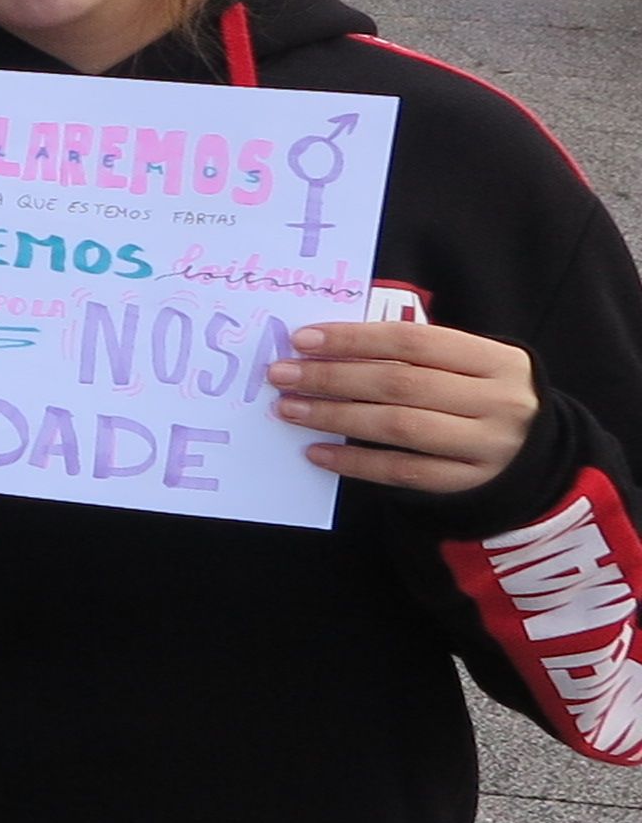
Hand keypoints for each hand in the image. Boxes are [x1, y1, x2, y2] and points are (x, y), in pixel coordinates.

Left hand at [269, 319, 541, 495]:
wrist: (539, 457)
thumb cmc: (485, 397)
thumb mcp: (471, 365)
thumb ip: (416, 352)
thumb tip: (328, 344)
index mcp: (497, 361)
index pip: (414, 341)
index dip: (355, 338)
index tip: (303, 340)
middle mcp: (497, 403)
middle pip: (401, 384)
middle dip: (333, 377)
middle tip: (283, 375)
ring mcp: (486, 447)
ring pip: (399, 428)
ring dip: (336, 417)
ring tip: (290, 409)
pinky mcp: (469, 484)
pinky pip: (403, 472)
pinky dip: (355, 462)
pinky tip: (317, 452)